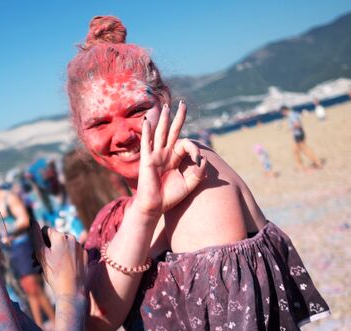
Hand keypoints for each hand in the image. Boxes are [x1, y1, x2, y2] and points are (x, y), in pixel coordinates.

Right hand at [30, 221, 85, 298]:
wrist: (72, 292)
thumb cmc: (54, 274)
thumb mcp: (41, 254)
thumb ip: (36, 236)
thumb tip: (32, 219)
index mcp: (61, 236)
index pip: (45, 231)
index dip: (39, 241)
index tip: (36, 255)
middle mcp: (73, 238)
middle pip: (55, 238)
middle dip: (46, 248)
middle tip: (38, 263)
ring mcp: (80, 248)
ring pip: (64, 246)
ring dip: (55, 253)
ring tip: (49, 268)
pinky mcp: (86, 257)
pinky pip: (73, 253)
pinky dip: (66, 258)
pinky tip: (62, 270)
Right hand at [134, 101, 205, 216]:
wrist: (155, 206)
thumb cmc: (170, 197)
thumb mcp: (190, 184)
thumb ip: (199, 172)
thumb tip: (204, 159)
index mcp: (174, 158)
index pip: (185, 144)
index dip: (194, 148)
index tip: (198, 160)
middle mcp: (165, 154)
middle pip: (172, 131)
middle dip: (178, 118)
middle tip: (182, 103)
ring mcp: (155, 155)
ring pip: (160, 133)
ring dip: (163, 119)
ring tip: (166, 106)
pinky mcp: (147, 159)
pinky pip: (147, 143)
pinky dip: (147, 132)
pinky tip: (148, 121)